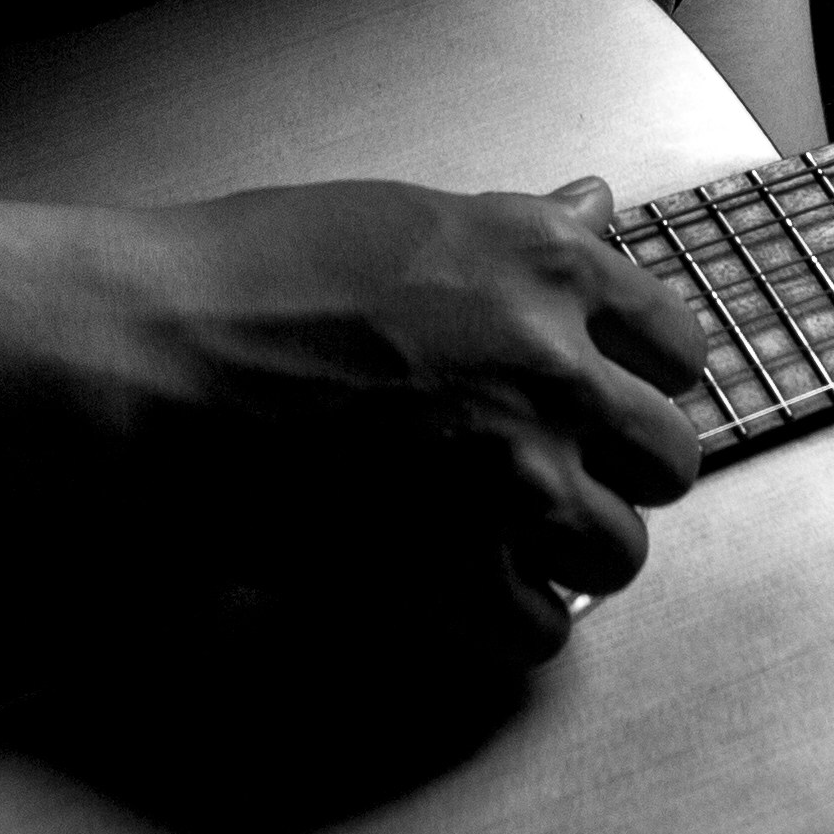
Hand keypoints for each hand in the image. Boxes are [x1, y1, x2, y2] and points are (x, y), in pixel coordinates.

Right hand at [94, 176, 716, 663]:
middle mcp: (554, 370)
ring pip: (619, 553)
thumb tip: (598, 205)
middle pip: (667, 458)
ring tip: (507, 536)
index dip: (642, 378)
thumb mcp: (410, 220)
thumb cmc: (254, 272)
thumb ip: (523, 230)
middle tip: (554, 470)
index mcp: (548, 266)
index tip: (608, 394)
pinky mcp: (454, 565)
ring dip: (570, 551)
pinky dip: (505, 620)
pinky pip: (540, 627)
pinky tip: (461, 589)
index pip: (678, 343)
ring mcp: (512, 474)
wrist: (154, 355)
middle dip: (615, 471)